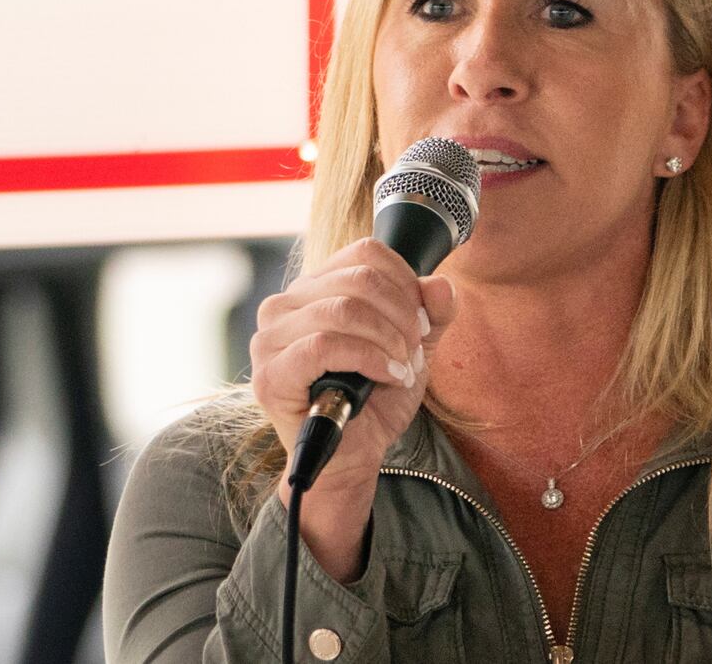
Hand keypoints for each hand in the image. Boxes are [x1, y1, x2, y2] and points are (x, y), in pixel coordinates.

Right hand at [250, 236, 456, 498]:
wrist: (355, 457)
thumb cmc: (375, 399)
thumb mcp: (414, 349)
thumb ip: (433, 314)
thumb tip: (441, 284)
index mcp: (315, 288)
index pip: (366, 253)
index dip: (406, 283)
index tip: (422, 323)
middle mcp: (284, 304)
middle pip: (360, 279)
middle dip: (403, 316)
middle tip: (414, 351)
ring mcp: (270, 338)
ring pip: (343, 310)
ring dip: (389, 340)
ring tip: (402, 369)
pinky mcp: (270, 374)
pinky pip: (324, 345)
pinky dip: (369, 359)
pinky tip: (388, 377)